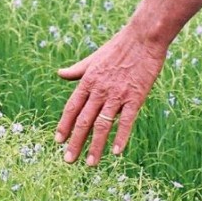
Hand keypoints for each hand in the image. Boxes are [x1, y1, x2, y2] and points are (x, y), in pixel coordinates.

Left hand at [55, 28, 167, 166]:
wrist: (144, 37)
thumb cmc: (119, 46)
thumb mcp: (93, 58)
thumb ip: (77, 70)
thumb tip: (60, 74)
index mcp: (88, 81)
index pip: (72, 107)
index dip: (64, 125)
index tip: (58, 141)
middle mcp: (100, 90)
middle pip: (84, 120)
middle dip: (75, 142)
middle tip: (68, 160)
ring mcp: (117, 94)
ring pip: (102, 124)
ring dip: (95, 146)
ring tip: (90, 163)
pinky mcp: (135, 97)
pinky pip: (126, 121)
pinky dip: (121, 137)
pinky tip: (116, 152)